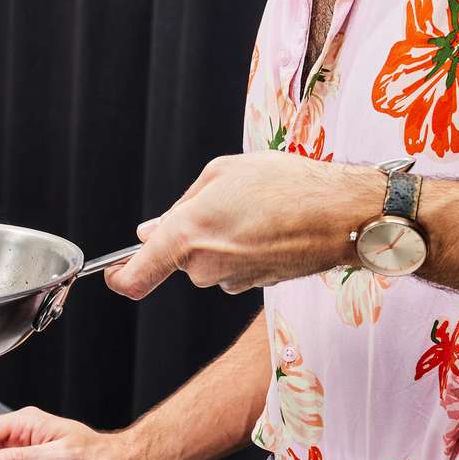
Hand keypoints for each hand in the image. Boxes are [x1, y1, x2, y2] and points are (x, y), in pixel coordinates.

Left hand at [104, 152, 377, 298]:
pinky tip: (272, 225)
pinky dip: (245, 248)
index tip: (114, 272)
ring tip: (256, 209)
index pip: (135, 278)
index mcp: (185, 237)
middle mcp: (204, 267)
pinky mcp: (257, 285)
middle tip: (224, 201)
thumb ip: (181, 206)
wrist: (344, 214)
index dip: (119, 277)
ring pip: (209, 262)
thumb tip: (151, 229)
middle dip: (191, 234)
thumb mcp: (222, 173)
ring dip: (222, 238)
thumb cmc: (285, 184)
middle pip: (180, 258)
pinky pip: (236, 267)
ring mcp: (232, 281)